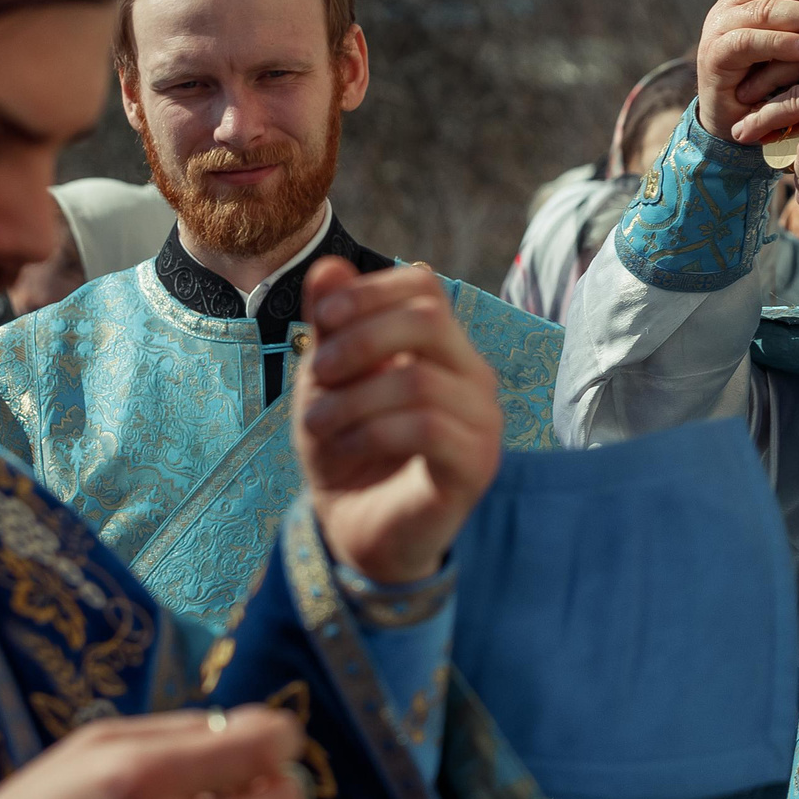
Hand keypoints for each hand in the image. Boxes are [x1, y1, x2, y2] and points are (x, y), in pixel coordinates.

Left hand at [295, 259, 500, 583]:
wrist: (358, 532)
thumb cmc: (348, 451)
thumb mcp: (326, 383)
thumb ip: (332, 327)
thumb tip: (328, 267)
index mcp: (443, 349)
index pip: (424, 286)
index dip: (368, 291)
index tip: (320, 319)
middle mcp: (473, 377)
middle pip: (429, 318)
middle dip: (358, 340)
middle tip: (316, 374)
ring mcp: (482, 421)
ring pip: (419, 379)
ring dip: (351, 399)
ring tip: (315, 424)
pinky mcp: (476, 465)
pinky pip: (427, 428)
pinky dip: (371, 432)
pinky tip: (347, 447)